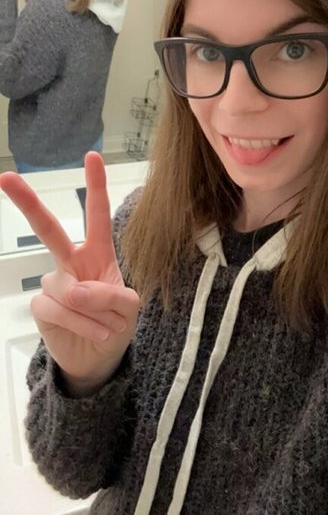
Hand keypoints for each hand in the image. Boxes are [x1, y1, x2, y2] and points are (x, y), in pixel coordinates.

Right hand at [0, 152, 139, 393]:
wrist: (99, 358)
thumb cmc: (115, 324)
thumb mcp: (128, 308)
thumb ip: (111, 294)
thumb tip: (74, 290)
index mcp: (98, 253)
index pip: (97, 215)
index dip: (96, 186)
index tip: (92, 156)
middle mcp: (72, 262)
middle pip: (49, 229)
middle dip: (28, 203)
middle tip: (6, 178)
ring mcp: (54, 283)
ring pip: (70, 290)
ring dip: (95, 313)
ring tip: (107, 327)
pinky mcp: (41, 306)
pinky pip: (58, 309)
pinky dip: (82, 324)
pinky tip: (94, 333)